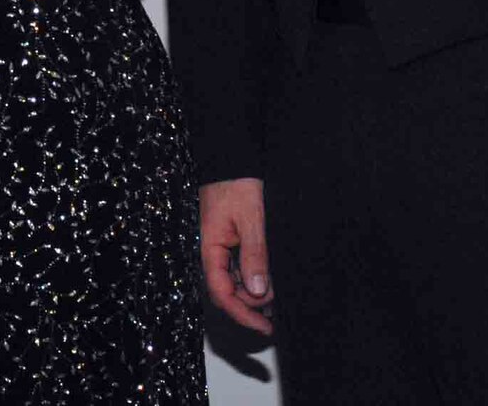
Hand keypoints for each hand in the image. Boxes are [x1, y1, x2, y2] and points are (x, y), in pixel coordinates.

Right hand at [199, 178, 273, 333]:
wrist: (231, 159)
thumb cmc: (236, 184)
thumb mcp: (251, 220)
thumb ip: (254, 255)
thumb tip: (258, 291)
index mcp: (210, 249)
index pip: (222, 294)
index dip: (243, 314)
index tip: (264, 326)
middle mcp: (212, 252)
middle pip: (228, 292)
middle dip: (251, 304)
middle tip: (277, 307)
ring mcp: (220, 248)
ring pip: (235, 283)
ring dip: (254, 293)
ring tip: (277, 296)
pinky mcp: (229, 243)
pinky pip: (238, 269)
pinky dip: (254, 278)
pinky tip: (269, 281)